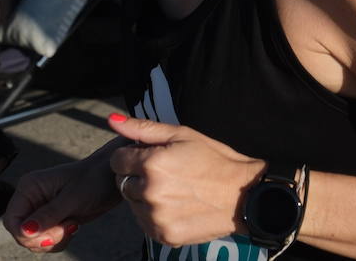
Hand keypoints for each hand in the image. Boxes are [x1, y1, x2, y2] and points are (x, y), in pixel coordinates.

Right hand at [3, 156, 118, 252]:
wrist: (111, 178)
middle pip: (20, 233)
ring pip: (32, 240)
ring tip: (71, 225)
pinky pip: (45, 240)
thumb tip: (25, 231)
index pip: (12, 220)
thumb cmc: (93, 180)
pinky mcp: (50, 219)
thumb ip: (48, 215)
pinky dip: (58, 241)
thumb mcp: (72, 199)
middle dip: (42, 238)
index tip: (49, 233)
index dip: (26, 233)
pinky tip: (72, 227)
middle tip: (65, 229)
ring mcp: (40, 209)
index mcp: (29, 187)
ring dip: (52, 240)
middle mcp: (31, 199)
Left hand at [107, 113, 264, 247]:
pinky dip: (154, 215)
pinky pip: (144, 223)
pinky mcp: (164, 236)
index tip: (147, 157)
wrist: (244, 196)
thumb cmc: (215, 160)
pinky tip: (176, 206)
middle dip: (137, 176)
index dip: (130, 157)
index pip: (116, 161)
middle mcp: (150, 192)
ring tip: (172, 190)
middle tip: (164, 174)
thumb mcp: (182, 135)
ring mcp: (156, 217)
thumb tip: (112, 120)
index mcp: (153, 163)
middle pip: (122, 183)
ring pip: (132, 204)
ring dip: (144, 197)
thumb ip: (143, 129)